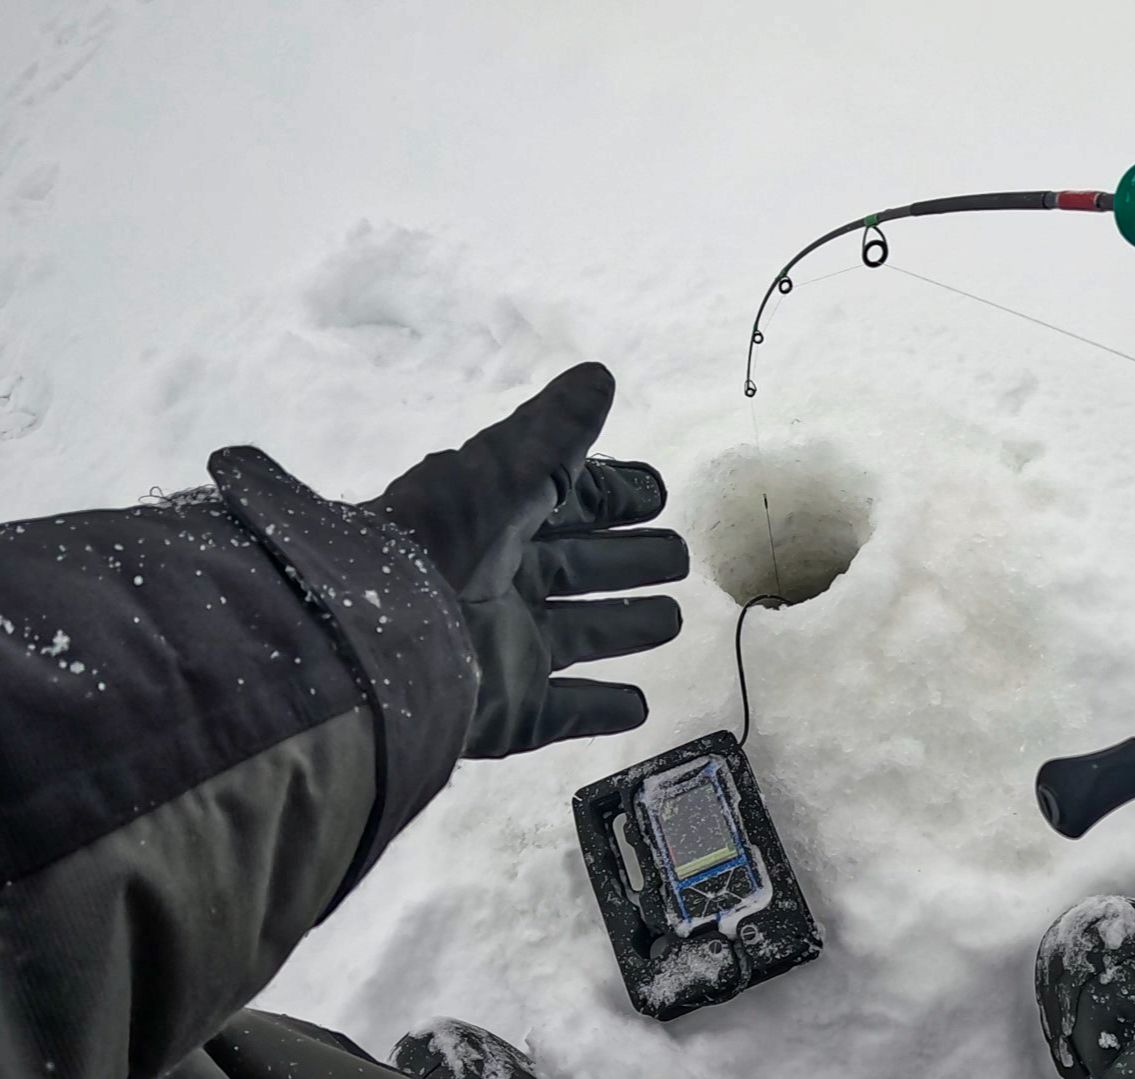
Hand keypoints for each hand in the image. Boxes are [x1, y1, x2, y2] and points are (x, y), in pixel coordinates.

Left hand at [369, 363, 686, 756]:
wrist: (380, 635)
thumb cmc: (445, 539)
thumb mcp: (505, 467)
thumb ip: (556, 430)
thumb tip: (599, 375)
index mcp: (496, 522)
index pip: (565, 504)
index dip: (611, 498)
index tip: (658, 496)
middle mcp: (502, 583)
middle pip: (578, 568)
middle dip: (627, 560)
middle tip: (679, 557)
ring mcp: (507, 648)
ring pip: (581, 634)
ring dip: (625, 627)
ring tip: (673, 620)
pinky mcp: (511, 709)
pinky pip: (564, 712)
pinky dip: (601, 710)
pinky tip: (639, 705)